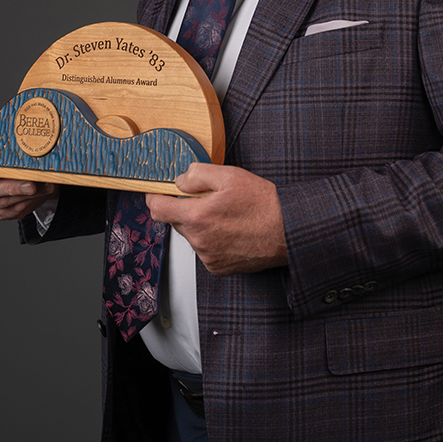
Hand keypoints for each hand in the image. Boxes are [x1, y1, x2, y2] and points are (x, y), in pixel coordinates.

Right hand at [0, 137, 58, 220]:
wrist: (24, 161)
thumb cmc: (4, 148)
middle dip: (10, 188)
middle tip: (31, 184)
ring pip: (5, 203)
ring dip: (28, 194)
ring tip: (46, 184)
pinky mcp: (2, 212)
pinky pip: (16, 210)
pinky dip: (33, 200)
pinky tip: (46, 189)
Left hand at [146, 164, 286, 274]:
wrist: (287, 231)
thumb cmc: (262, 204)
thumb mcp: (229, 175)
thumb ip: (198, 174)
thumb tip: (180, 179)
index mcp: (197, 217)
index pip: (157, 209)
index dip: (155, 198)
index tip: (158, 192)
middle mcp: (199, 241)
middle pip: (176, 221)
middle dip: (185, 208)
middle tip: (209, 198)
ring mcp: (208, 257)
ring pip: (192, 235)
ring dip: (201, 224)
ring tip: (227, 215)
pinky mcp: (218, 267)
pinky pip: (205, 249)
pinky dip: (212, 239)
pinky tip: (231, 230)